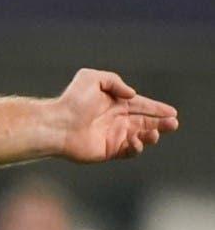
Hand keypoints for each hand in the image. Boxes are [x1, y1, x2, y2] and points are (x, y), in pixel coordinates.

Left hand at [54, 69, 177, 162]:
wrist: (56, 124)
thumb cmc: (72, 100)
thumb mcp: (91, 78)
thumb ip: (114, 82)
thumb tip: (132, 95)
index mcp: (115, 103)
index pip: (142, 106)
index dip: (158, 109)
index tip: (172, 112)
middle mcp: (116, 120)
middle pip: (146, 122)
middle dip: (162, 123)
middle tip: (173, 124)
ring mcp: (113, 136)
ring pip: (141, 137)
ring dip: (152, 135)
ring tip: (155, 133)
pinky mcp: (108, 151)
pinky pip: (130, 151)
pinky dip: (138, 147)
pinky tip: (136, 140)